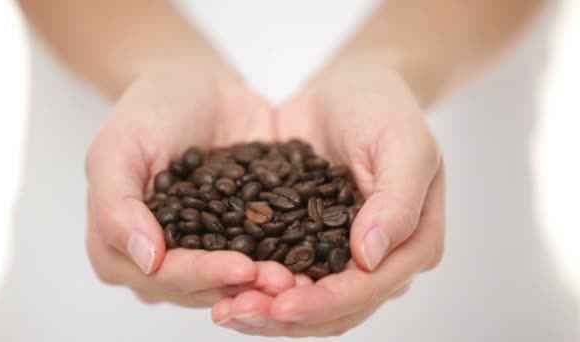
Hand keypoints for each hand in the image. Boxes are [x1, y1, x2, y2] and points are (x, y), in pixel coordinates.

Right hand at [85, 66, 294, 307]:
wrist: (197, 85)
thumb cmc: (150, 109)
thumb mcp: (118, 147)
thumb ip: (118, 204)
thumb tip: (146, 260)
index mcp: (118, 247)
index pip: (162, 275)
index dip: (201, 275)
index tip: (241, 268)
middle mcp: (160, 258)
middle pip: (200, 286)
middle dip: (242, 285)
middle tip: (286, 281)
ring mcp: (201, 249)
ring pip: (232, 278)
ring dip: (267, 281)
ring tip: (302, 277)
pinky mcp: (238, 234)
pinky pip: (261, 252)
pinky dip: (284, 258)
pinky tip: (311, 260)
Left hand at [211, 65, 444, 335]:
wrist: (350, 87)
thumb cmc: (384, 107)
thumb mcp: (404, 142)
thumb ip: (396, 199)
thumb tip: (371, 257)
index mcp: (414, 243)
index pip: (370, 288)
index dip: (326, 301)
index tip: (281, 301)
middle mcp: (381, 260)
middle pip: (335, 308)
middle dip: (285, 316)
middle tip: (235, 311)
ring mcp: (342, 255)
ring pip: (306, 301)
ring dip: (265, 311)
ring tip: (223, 309)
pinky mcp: (309, 241)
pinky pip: (284, 274)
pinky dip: (255, 284)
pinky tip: (222, 285)